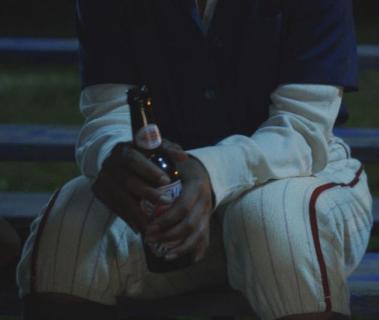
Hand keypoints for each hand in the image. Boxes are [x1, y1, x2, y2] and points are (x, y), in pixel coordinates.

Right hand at [92, 141, 175, 231]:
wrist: (118, 164)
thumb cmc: (144, 156)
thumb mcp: (156, 149)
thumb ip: (169, 150)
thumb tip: (183, 157)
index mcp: (124, 150)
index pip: (134, 160)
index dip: (149, 170)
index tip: (166, 181)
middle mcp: (110, 163)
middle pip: (127, 181)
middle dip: (148, 193)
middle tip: (167, 201)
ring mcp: (103, 178)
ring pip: (120, 198)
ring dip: (138, 212)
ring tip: (155, 221)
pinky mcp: (99, 192)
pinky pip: (114, 208)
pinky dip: (129, 218)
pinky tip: (141, 227)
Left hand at [146, 140, 213, 261]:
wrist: (205, 171)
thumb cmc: (183, 165)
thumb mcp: (174, 154)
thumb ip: (163, 149)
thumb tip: (148, 142)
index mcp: (197, 186)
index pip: (183, 207)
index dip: (166, 220)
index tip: (148, 227)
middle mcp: (205, 201)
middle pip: (190, 224)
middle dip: (169, 235)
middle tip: (149, 238)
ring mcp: (208, 212)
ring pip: (198, 234)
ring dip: (180, 246)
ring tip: (162, 253)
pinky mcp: (207, 220)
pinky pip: (205, 238)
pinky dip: (197, 250)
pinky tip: (187, 260)